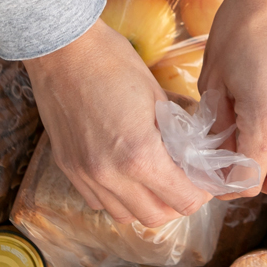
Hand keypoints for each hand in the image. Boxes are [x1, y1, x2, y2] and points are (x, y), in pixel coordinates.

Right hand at [24, 18, 211, 225]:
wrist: (62, 49)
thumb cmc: (114, 63)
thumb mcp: (159, 98)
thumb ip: (178, 135)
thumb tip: (195, 155)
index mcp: (140, 156)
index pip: (184, 200)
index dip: (201, 192)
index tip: (205, 179)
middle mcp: (110, 175)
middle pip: (157, 217)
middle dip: (178, 202)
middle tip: (186, 181)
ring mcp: (85, 175)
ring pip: (126, 215)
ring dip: (147, 204)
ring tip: (157, 180)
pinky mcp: (68, 168)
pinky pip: (99, 202)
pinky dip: (118, 197)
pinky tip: (127, 175)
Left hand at [199, 0, 266, 200]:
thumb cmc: (237, 29)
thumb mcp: (213, 79)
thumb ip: (217, 124)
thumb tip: (217, 153)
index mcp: (263, 119)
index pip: (249, 180)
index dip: (229, 185)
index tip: (218, 175)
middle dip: (259, 184)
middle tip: (240, 164)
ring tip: (264, 149)